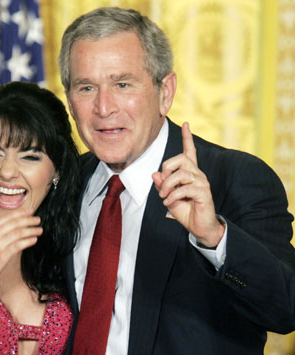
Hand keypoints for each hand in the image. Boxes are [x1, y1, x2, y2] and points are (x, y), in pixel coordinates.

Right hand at [0, 209, 41, 286]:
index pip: (7, 217)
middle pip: (14, 223)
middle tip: (38, 220)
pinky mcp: (2, 255)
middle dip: (28, 220)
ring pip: (18, 233)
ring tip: (39, 230)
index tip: (30, 211)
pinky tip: (34, 240)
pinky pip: (18, 245)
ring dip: (31, 231)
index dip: (21, 213)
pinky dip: (28, 241)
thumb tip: (17, 225)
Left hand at [152, 122, 224, 246]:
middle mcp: (198, 174)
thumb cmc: (185, 210)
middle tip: (162, 185)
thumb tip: (154, 174)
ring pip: (181, 173)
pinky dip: (172, 196)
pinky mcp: (204, 193)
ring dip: (167, 186)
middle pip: (181, 159)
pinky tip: (169, 203)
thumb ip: (162, 185)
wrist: (199, 227)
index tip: (186, 123)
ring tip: (163, 197)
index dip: (187, 137)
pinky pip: (184, 188)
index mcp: (190, 173)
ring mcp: (202, 182)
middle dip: (166, 169)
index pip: (190, 151)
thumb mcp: (168, 197)